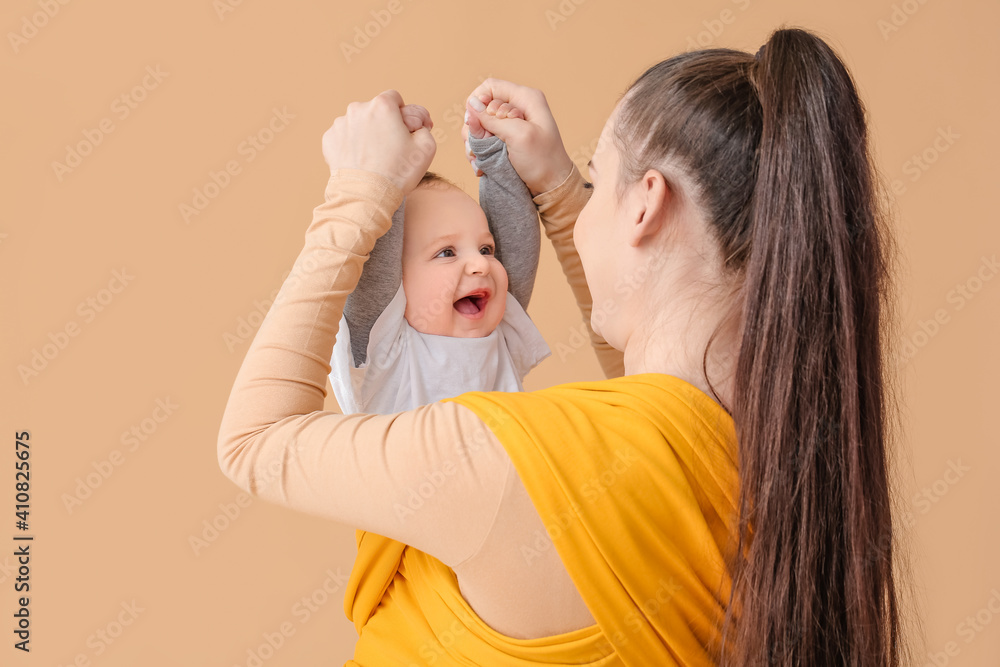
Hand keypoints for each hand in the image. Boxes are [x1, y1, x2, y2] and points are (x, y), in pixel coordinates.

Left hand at [322, 90, 435, 194]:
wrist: (366, 196)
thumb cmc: (398, 172)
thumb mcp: (427, 148)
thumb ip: (424, 126)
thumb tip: (416, 124)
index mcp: (382, 106)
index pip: (395, 99)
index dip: (403, 114)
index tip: (405, 131)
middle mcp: (358, 109)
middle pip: (375, 110)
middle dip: (383, 124)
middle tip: (390, 148)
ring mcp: (340, 124)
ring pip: (358, 123)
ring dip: (366, 133)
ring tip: (374, 157)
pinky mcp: (329, 139)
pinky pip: (344, 137)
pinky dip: (352, 145)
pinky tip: (360, 160)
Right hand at [463, 78, 573, 195]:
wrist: (551, 186)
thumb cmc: (542, 160)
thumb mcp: (518, 136)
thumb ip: (493, 118)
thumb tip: (472, 104)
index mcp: (525, 99)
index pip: (490, 87)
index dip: (478, 101)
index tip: (476, 121)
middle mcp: (517, 108)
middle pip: (482, 107)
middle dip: (475, 127)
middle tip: (482, 144)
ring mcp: (510, 125)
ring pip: (479, 125)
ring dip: (474, 142)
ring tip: (479, 159)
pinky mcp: (506, 141)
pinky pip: (483, 140)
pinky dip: (479, 152)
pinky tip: (481, 165)